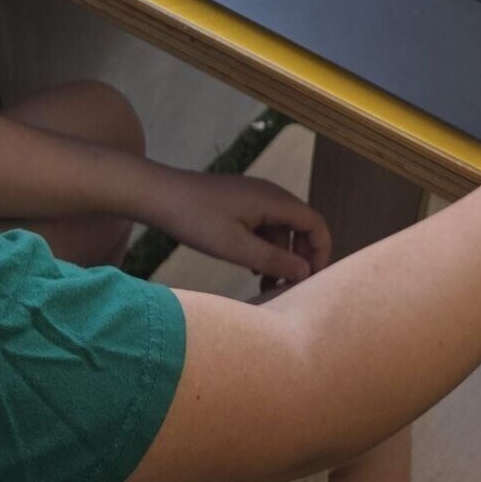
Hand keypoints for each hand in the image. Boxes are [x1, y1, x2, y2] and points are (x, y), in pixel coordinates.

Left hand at [155, 173, 331, 284]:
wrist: (159, 195)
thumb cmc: (196, 219)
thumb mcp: (236, 247)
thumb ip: (274, 261)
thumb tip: (305, 272)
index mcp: (274, 200)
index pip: (315, 223)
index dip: (321, 252)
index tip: (314, 280)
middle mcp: (269, 194)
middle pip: (301, 227)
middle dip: (300, 258)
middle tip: (290, 287)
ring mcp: (253, 198)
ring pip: (281, 230)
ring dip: (280, 257)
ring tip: (268, 285)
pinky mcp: (239, 203)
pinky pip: (263, 227)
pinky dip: (264, 248)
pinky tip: (252, 269)